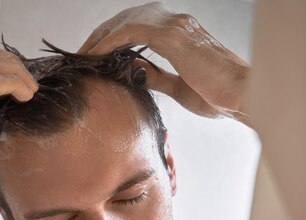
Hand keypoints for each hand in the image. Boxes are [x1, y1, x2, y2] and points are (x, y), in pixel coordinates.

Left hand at [78, 2, 249, 124]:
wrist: (241, 96)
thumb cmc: (217, 96)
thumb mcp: (178, 87)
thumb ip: (156, 76)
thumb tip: (134, 70)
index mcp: (179, 34)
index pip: (136, 29)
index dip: (111, 40)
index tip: (93, 58)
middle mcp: (176, 24)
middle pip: (126, 21)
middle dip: (100, 36)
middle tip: (80, 55)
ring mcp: (175, 26)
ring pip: (124, 22)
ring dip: (99, 38)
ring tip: (82, 56)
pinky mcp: (172, 35)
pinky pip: (129, 32)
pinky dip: (108, 43)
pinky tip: (94, 56)